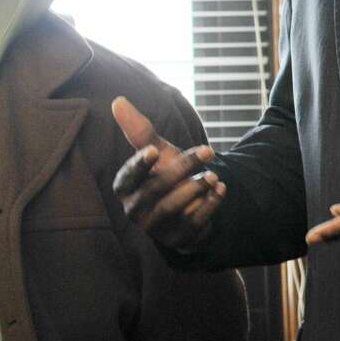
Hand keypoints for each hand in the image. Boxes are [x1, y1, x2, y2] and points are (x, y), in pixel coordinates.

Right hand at [111, 96, 224, 250]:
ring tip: (215, 175)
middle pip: (154, 189)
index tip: (154, 150)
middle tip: (208, 151)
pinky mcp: (177, 240)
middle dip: (182, 168)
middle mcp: (134, 211)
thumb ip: (139, 131)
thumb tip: (118, 100)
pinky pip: (192, 225)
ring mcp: (155, 228)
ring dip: (194, 189)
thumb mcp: (157, 151)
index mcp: (126, 189)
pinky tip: (221, 189)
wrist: (192, 205)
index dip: (139, 165)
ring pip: (170, 209)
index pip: (126, 178)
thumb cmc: (167, 174)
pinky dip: (209, 205)